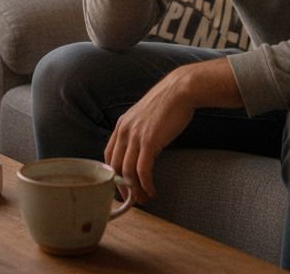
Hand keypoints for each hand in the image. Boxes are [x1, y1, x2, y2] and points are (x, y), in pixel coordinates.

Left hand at [103, 69, 195, 204]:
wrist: (180, 90)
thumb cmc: (168, 104)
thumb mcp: (145, 117)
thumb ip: (139, 132)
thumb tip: (142, 152)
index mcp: (121, 125)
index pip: (108, 155)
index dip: (113, 174)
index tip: (121, 185)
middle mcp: (124, 131)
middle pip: (115, 167)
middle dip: (122, 186)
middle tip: (132, 199)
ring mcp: (135, 136)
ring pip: (128, 172)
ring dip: (135, 189)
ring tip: (144, 199)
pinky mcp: (149, 142)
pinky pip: (143, 170)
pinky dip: (146, 184)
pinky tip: (152, 190)